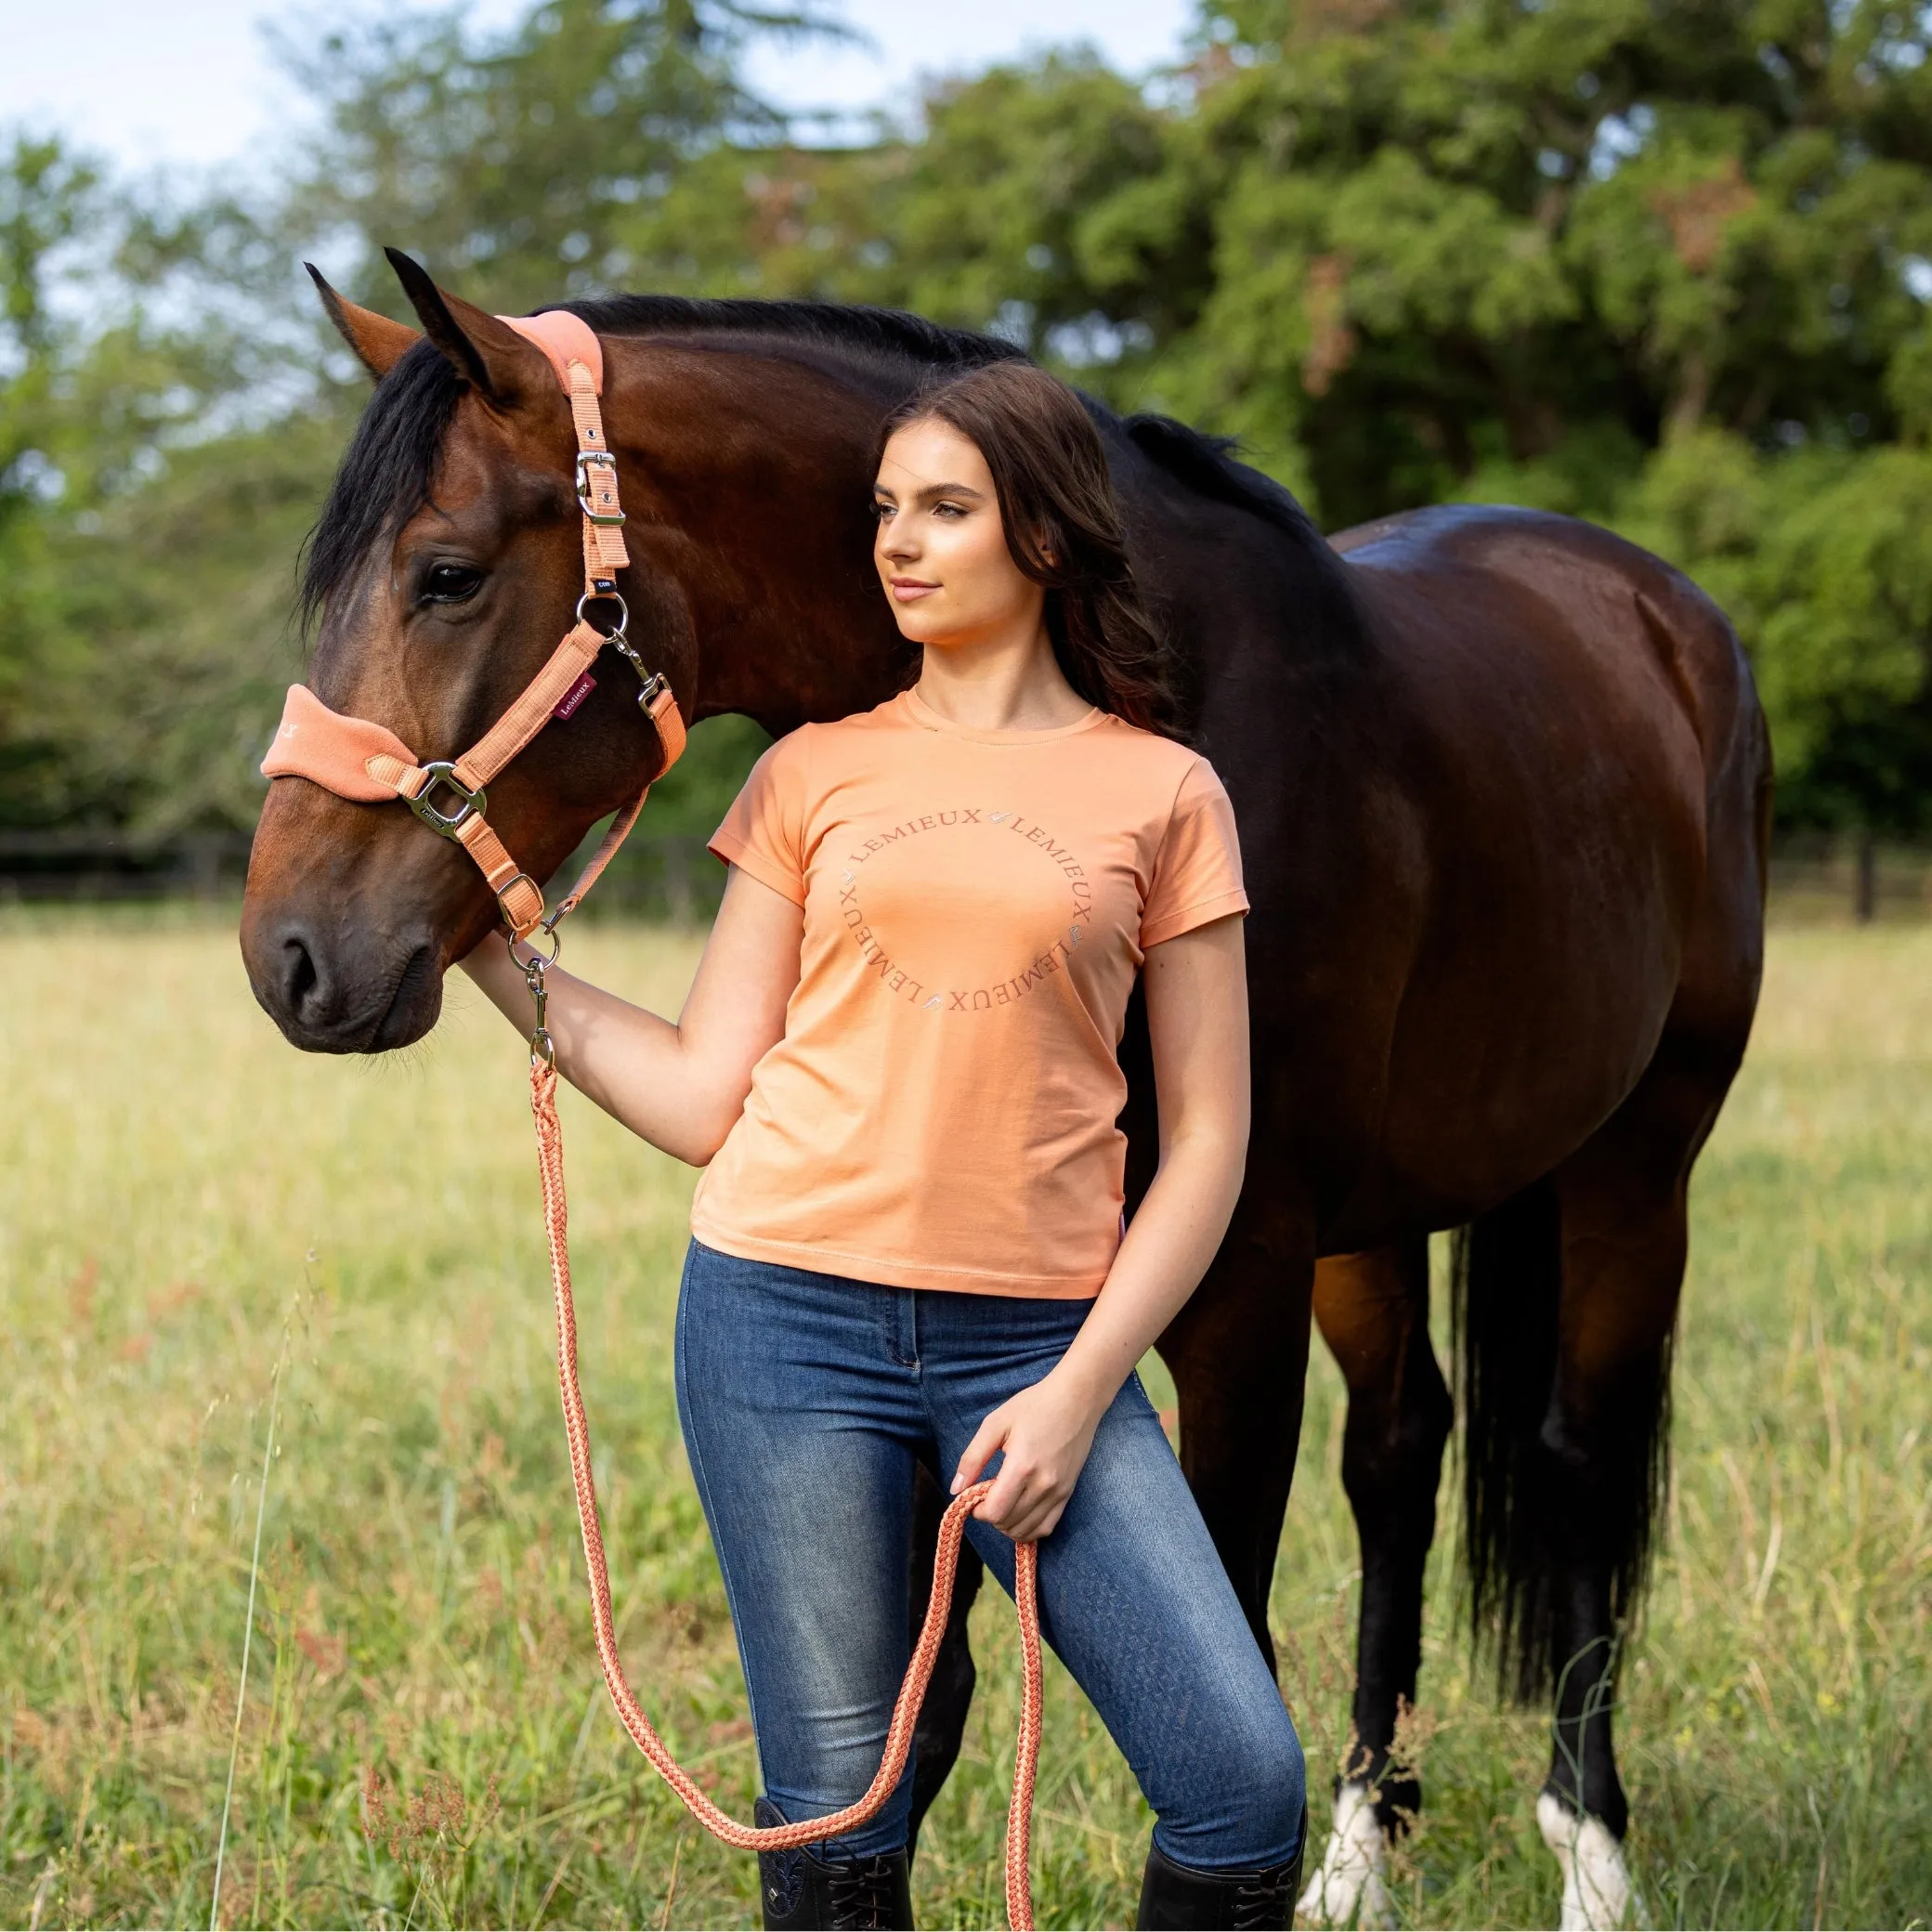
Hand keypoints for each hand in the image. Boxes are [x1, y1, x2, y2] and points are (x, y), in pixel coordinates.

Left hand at [951, 1368, 1109, 1541]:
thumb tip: (955, 1489)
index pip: (995, 1512)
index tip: (974, 1496)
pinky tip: (1019, 1513)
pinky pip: (1046, 1527)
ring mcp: (1059, 1492)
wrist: (1076, 1399)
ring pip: (1027, 1530)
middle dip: (991, 1516)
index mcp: (1022, 1466)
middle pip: (1009, 1523)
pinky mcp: (1068, 1493)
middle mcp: (1043, 1485)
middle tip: (987, 1495)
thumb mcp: (996, 1423)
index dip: (978, 1511)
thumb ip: (973, 1457)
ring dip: (1008, 1524)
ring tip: (1002, 1502)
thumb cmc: (1034, 1406)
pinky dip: (1029, 1528)